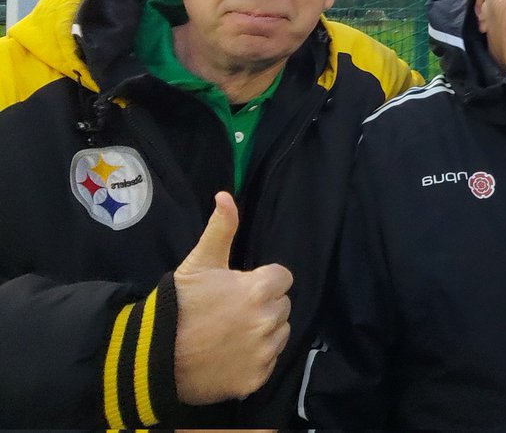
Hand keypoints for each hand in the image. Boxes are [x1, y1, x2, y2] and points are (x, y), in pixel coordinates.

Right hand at [173, 192, 292, 404]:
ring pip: (280, 334)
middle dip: (264, 305)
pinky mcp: (256, 379)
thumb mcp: (200, 262)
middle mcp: (267, 321)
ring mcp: (263, 352)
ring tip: (231, 333)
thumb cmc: (179, 305)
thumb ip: (221, 228)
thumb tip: (226, 196)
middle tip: (232, 311)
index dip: (263, 281)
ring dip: (263, 332)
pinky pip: (268, 362)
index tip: (241, 288)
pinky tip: (230, 355)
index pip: (283, 278)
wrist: (152, 356)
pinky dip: (255, 360)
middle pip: (282, 306)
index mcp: (259, 290)